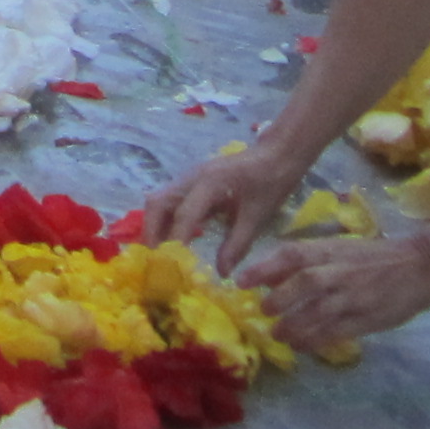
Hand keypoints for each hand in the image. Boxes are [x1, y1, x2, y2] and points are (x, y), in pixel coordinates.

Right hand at [151, 138, 313, 277]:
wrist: (277, 155)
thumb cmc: (270, 182)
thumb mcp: (257, 216)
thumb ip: (237, 244)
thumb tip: (221, 273)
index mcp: (209, 183)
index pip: (183, 215)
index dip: (176, 241)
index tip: (173, 266)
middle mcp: (192, 178)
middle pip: (158, 203)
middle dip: (152, 231)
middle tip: (157, 259)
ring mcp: (190, 178)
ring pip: (160, 201)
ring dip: (156, 226)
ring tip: (162, 253)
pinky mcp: (193, 182)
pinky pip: (170, 201)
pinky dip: (166, 220)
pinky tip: (175, 239)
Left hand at [246, 228, 429, 352]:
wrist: (420, 266)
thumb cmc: (374, 256)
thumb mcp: (340, 249)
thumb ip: (310, 262)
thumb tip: (272, 278)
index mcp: (331, 250)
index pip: (292, 255)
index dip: (265, 268)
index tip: (242, 281)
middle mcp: (340, 272)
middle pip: (303, 285)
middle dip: (279, 300)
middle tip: (263, 313)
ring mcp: (353, 297)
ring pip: (317, 314)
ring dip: (293, 327)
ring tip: (278, 335)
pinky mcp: (366, 319)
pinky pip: (335, 333)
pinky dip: (315, 341)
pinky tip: (301, 346)